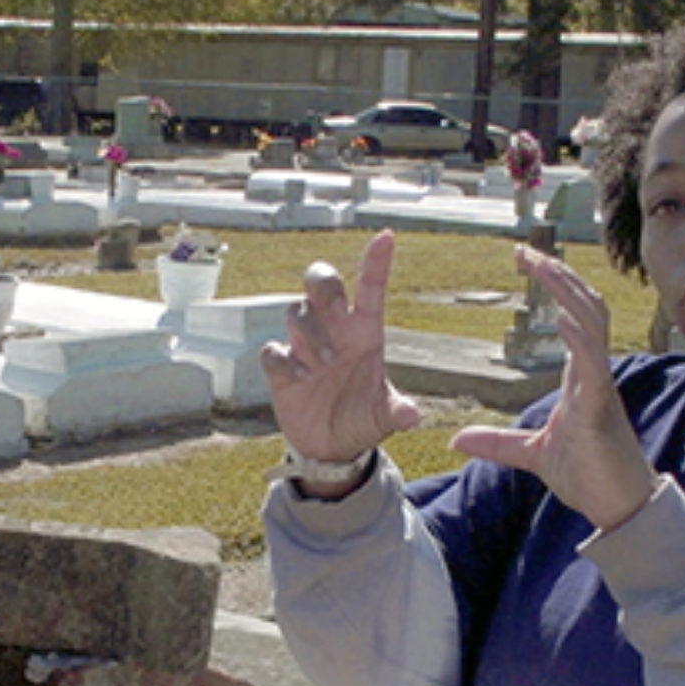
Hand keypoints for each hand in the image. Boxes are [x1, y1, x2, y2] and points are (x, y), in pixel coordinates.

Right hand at [260, 230, 421, 465]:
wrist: (331, 448)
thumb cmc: (361, 419)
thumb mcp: (384, 417)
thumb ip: (398, 413)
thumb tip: (412, 416)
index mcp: (364, 333)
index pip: (370, 288)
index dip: (376, 261)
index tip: (386, 237)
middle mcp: (333, 332)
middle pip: (321, 283)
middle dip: (325, 283)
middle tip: (336, 308)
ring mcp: (304, 347)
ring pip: (296, 311)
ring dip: (311, 332)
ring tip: (326, 364)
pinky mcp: (281, 369)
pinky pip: (272, 350)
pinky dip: (284, 360)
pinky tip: (302, 378)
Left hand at [451, 245, 657, 531]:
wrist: (619, 507)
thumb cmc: (588, 477)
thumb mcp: (531, 455)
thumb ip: (497, 443)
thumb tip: (457, 439)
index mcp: (580, 377)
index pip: (571, 315)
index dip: (553, 284)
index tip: (525, 260)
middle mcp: (593, 373)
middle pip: (583, 307)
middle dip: (557, 275)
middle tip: (525, 250)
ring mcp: (600, 387)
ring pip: (592, 323)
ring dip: (567, 292)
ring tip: (542, 266)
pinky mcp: (601, 408)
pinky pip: (592, 363)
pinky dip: (578, 337)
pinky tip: (560, 317)